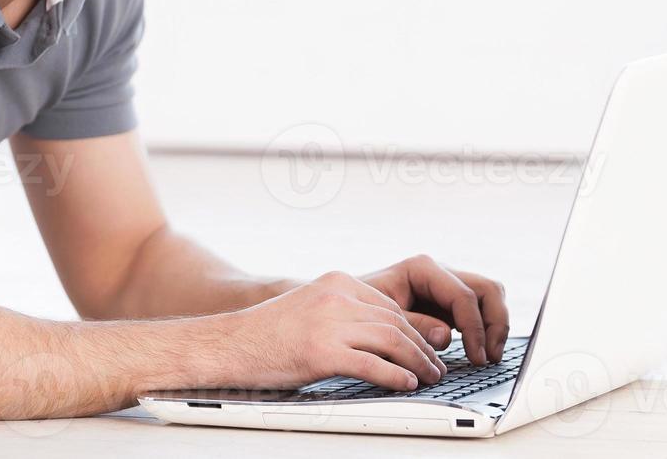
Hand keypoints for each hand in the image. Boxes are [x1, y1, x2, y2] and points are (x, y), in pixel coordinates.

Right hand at [209, 271, 447, 390]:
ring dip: (417, 362)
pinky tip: (407, 384)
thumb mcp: (311, 308)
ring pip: (391, 340)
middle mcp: (337, 296)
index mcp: (337, 282)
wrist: (229, 344)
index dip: (414, 329)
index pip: (390, 306)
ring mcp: (330, 323)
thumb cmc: (267, 333)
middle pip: (395, 322)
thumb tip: (382, 335)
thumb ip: (344, 314)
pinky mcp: (322, 351)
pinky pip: (372, 364)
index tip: (427, 347)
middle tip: (437, 366)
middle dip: (421, 347)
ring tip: (430, 377)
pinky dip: (395, 376)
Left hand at [359, 255, 509, 365]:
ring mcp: (446, 286)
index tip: (476, 357)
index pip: (463, 295)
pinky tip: (481, 351)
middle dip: (493, 323)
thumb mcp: (380, 320)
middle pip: (485, 289)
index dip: (474, 328)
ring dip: (495, 324)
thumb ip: (414, 326)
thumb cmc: (357, 311)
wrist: (344, 310)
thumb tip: (445, 336)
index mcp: (422, 269)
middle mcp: (438, 273)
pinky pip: (480, 307)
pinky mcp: (448, 302)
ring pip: (489, 295)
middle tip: (490, 357)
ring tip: (491, 356)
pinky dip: (486, 327)